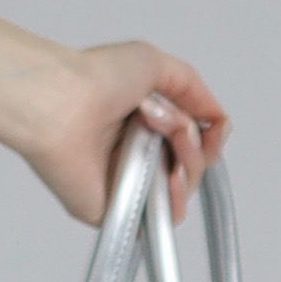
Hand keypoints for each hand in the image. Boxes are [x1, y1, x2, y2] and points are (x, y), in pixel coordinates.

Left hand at [16, 42, 227, 227]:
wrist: (63, 103)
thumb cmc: (94, 78)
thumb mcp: (154, 63)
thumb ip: (193, 89)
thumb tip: (217, 119)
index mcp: (142, 123)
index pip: (192, 143)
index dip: (206, 137)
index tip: (206, 125)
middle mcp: (135, 153)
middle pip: (192, 167)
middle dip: (194, 147)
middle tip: (169, 126)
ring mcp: (126, 182)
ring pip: (182, 192)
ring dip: (188, 168)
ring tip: (164, 144)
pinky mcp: (116, 209)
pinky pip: (159, 218)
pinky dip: (173, 201)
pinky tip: (167, 179)